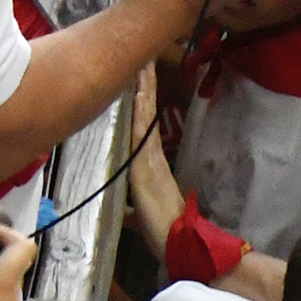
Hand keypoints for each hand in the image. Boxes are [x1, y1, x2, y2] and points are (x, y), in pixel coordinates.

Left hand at [127, 63, 184, 257]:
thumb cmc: (163, 232)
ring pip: (144, 115)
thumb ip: (130, 209)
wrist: (176, 242)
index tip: (142, 80)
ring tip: (143, 63)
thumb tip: (124, 212)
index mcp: (149, 164)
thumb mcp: (139, 215)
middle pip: (145, 114)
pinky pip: (142, 128)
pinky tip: (140, 89)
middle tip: (144, 59)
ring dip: (143, 89)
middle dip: (144, 87)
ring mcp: (149, 156)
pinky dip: (141, 107)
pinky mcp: (145, 161)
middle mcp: (150, 155)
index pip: (144, 126)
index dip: (143, 103)